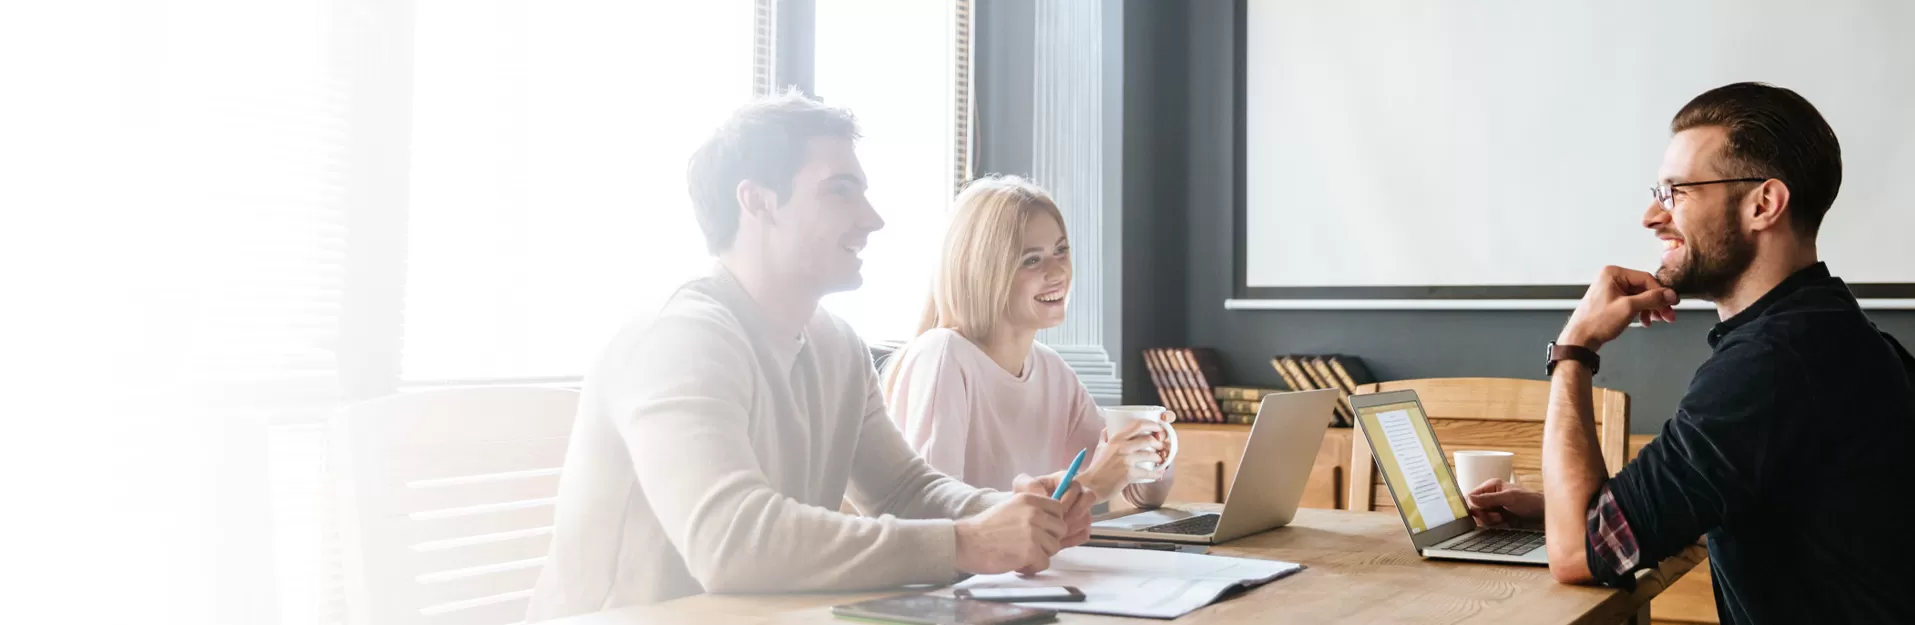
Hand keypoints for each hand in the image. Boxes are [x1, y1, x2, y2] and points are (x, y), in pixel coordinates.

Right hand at [954, 490, 1065, 574]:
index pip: (1058, 509)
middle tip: (1031, 546)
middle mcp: (1034, 512)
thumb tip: (1051, 523)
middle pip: (1060, 529)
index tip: (1041, 531)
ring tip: (1022, 556)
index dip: (1051, 523)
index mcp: (1029, 499)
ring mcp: (1033, 531)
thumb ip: (1030, 511)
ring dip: (1040, 555)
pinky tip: (1018, 565)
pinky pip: (1045, 563)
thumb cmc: (983, 529)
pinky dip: (1032, 568)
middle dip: (1048, 540)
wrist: (965, 542)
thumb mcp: (1009, 507)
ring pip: (1054, 547)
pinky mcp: (1031, 550)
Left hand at [1015, 473, 1093, 550]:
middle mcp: (1076, 495)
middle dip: (1072, 513)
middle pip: (1087, 500)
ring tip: (1054, 533)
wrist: (1024, 521)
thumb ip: (1030, 485)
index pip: (1077, 485)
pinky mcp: (1081, 528)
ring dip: (1071, 527)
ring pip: (1086, 518)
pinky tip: (1057, 541)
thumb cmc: (1025, 499)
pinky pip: (1084, 534)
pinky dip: (1072, 539)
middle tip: (1057, 522)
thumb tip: (1046, 494)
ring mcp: (1081, 512)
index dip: (1068, 497)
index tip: (1056, 506)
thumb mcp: (1021, 486)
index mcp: (1064, 481)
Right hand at [1084, 420, 1164, 498]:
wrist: (1091, 485)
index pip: (1138, 425)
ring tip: (1160, 460)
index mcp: (1116, 439)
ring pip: (1150, 455)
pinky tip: (1159, 474)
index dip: (1152, 424)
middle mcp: (1122, 447)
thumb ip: (1105, 436)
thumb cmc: (1096, 467)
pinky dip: (1156, 474)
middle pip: (1148, 439)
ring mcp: (1126, 460)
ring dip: (1159, 457)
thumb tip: (1108, 427)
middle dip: (1158, 443)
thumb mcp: (1100, 447)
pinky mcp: (1129, 473)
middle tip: (1161, 446)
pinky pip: (1147, 473)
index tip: (1158, 427)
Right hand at [1465, 478, 1544, 527]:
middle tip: (1497, 515)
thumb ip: (1489, 498)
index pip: (1471, 496)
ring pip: (1480, 517)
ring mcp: (1494, 508)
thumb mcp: (1509, 498)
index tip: (1482, 511)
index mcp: (1491, 486)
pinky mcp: (1498, 518)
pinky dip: (1494, 525)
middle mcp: (1490, 496)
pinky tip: (1503, 522)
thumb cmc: (1530, 501)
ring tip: (1502, 518)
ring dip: (1489, 520)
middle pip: (1474, 508)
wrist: (1543, 515)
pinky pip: (1488, 524)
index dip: (1473, 506)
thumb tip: (1470, 499)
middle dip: (1484, 514)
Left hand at [1559, 266, 1679, 350]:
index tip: (1672, 303)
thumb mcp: (1628, 308)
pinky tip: (1645, 321)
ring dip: (1651, 308)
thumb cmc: (1596, 322)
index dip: (1661, 292)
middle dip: (1657, 303)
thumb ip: (1651, 299)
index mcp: (1613, 273)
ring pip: (1639, 296)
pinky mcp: (1612, 300)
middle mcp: (1611, 278)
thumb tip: (1670, 294)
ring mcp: (1611, 289)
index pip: (1645, 278)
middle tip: (1668, 315)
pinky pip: (1632, 302)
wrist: (1580, 339)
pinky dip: (1641, 311)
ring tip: (1658, 320)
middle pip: (1644, 288)